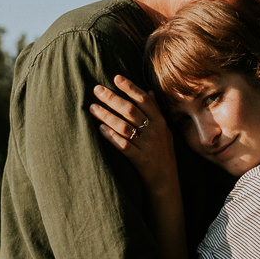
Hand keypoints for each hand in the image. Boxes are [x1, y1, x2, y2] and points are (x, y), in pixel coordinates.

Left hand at [89, 75, 174, 189]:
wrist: (166, 180)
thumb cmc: (162, 152)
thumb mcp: (165, 130)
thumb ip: (156, 111)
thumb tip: (149, 91)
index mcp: (161, 122)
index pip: (144, 100)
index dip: (130, 88)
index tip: (116, 78)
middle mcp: (155, 131)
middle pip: (131, 111)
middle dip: (113, 98)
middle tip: (97, 89)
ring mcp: (148, 145)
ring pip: (125, 127)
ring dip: (107, 115)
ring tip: (92, 107)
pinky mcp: (140, 159)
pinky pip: (123, 145)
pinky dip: (111, 136)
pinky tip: (100, 128)